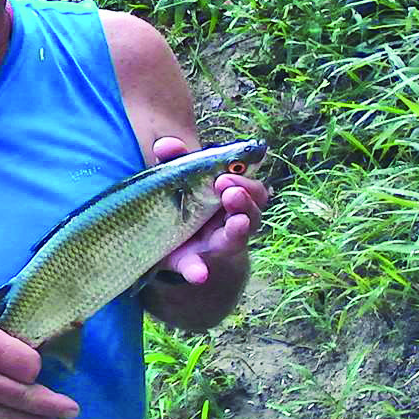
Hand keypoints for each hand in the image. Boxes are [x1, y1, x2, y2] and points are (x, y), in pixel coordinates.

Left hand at [152, 137, 267, 283]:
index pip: (253, 189)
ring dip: (238, 229)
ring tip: (236, 221)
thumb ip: (173, 161)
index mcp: (230, 198)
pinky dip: (197, 271)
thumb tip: (165, 145)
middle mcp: (230, 222)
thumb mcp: (177, 181)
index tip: (228, 175)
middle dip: (244, 199)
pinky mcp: (192, 265)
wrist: (166, 244)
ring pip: (236, 239)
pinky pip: (197, 269)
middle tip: (228, 189)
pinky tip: (199, 274)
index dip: (247, 181)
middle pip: (253, 212)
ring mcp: (214, 245)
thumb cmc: (180, 203)